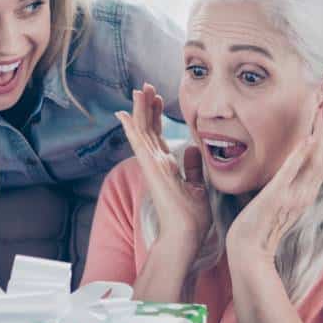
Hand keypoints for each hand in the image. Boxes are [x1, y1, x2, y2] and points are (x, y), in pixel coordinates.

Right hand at [115, 82, 210, 246]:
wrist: (186, 235)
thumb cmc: (191, 218)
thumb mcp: (197, 187)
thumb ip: (193, 167)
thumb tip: (194, 148)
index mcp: (166, 167)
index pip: (158, 136)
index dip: (156, 116)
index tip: (158, 98)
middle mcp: (156, 164)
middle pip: (148, 129)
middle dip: (147, 107)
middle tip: (146, 87)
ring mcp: (151, 166)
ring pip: (142, 131)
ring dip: (140, 110)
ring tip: (139, 90)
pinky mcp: (151, 169)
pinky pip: (139, 144)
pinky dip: (131, 128)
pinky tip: (125, 114)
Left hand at [226, 100, 322, 263]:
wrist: (248, 252)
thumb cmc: (258, 226)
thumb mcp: (278, 200)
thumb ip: (288, 183)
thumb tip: (290, 165)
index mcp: (306, 192)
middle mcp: (305, 193)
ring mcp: (293, 196)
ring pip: (316, 160)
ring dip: (322, 133)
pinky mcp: (276, 198)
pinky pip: (291, 173)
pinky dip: (302, 154)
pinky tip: (308, 137)